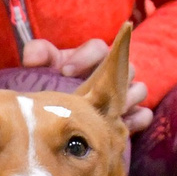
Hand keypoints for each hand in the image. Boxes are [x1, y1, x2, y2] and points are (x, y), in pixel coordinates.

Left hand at [19, 37, 154, 131]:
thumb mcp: (46, 68)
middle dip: (113, 78)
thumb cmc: (57, 85)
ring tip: (105, 111)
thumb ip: (38, 55)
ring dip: (126, 99)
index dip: (84, 57)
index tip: (65, 72)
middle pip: (128, 67)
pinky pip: (144, 115)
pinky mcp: (132, 117)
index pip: (99, 48)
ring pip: (139, 90)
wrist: (65, 121)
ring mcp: (127, 94)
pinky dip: (134, 120)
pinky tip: (118, 127)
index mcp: (93, 58)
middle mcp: (115, 72)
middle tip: (90, 95)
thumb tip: (32, 58)